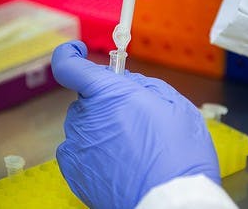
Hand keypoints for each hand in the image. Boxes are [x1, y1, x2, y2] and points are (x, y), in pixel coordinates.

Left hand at [52, 41, 219, 208]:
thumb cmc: (179, 155)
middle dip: (106, 102)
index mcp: (107, 95)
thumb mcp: (176, 106)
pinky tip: (120, 163)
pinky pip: (80, 150)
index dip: (68, 55)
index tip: (76, 53)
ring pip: (85, 126)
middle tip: (135, 118)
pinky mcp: (74, 173)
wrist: (170, 204)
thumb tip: (126, 82)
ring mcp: (76, 148)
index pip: (68, 66)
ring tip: (133, 148)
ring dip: (102, 128)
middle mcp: (84, 118)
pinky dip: (95, 151)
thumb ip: (145, 85)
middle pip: (87, 100)